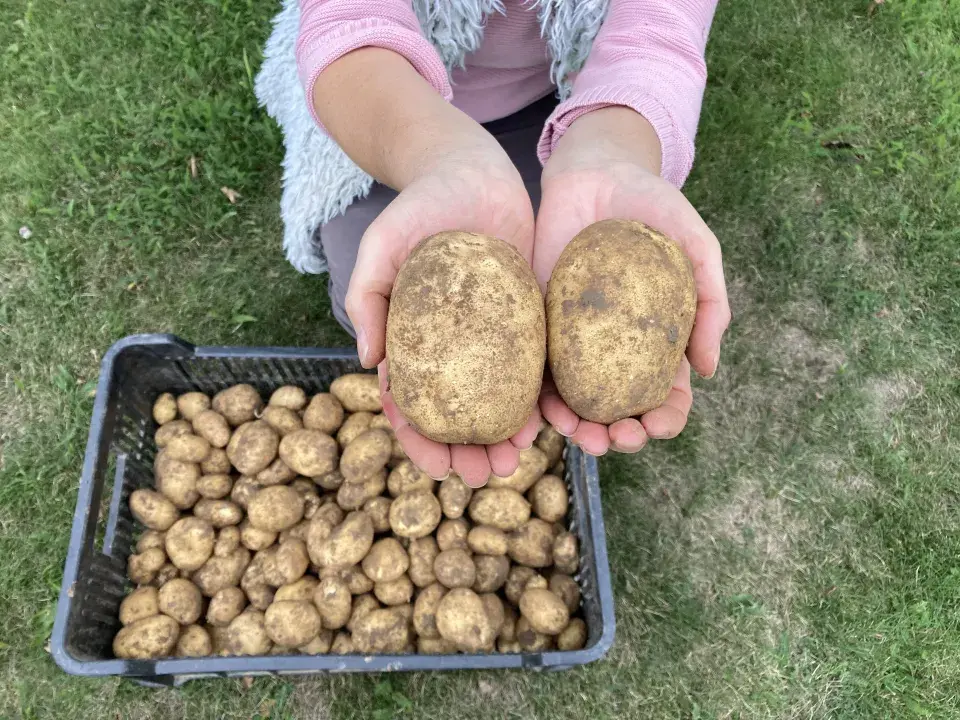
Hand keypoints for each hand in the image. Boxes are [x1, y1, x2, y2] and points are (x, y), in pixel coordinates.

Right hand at [347, 138, 540, 486]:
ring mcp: (493, 340)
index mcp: (412, 342)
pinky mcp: (529, 321)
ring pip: (497, 402)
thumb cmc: (417, 207)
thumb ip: (366, 297)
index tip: (435, 464)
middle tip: (481, 473)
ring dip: (504, 438)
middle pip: (457, 414)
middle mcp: (453, 350)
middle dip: (466, 452)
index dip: (418, 439)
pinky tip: (547, 423)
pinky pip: (534, 368)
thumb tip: (368, 362)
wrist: (470, 172)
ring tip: (515, 460)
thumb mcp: (380, 245)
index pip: (410, 404)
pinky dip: (538, 399)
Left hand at [534, 107, 730, 454]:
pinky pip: (536, 369)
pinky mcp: (538, 324)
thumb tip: (707, 370)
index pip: (667, 396)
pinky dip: (538, 398)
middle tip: (615, 438)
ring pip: (575, 402)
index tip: (657, 425)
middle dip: (620, 437)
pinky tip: (540, 410)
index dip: (666, 419)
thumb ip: (712, 303)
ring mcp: (575, 341)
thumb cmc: (654, 207)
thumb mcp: (697, 247)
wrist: (597, 172)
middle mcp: (616, 350)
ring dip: (577, 429)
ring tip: (577, 434)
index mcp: (658, 342)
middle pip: (620, 410)